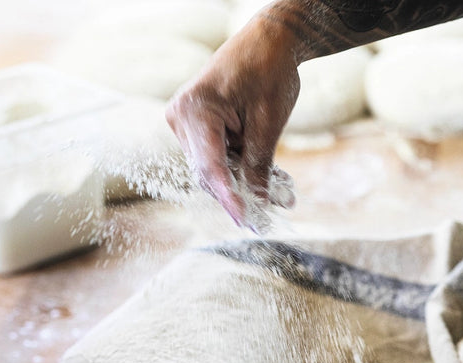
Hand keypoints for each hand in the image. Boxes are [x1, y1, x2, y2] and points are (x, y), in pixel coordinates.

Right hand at [166, 18, 299, 226]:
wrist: (267, 42)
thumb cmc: (269, 71)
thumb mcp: (269, 121)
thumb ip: (259, 162)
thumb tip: (258, 201)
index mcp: (196, 110)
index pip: (210, 166)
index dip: (229, 197)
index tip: (245, 220)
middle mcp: (181, 117)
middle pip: (208, 172)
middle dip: (239, 195)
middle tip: (268, 217)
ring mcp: (185, 122)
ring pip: (213, 168)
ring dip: (243, 183)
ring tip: (280, 195)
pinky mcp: (196, 126)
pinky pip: (216, 156)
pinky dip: (240, 168)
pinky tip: (269, 180)